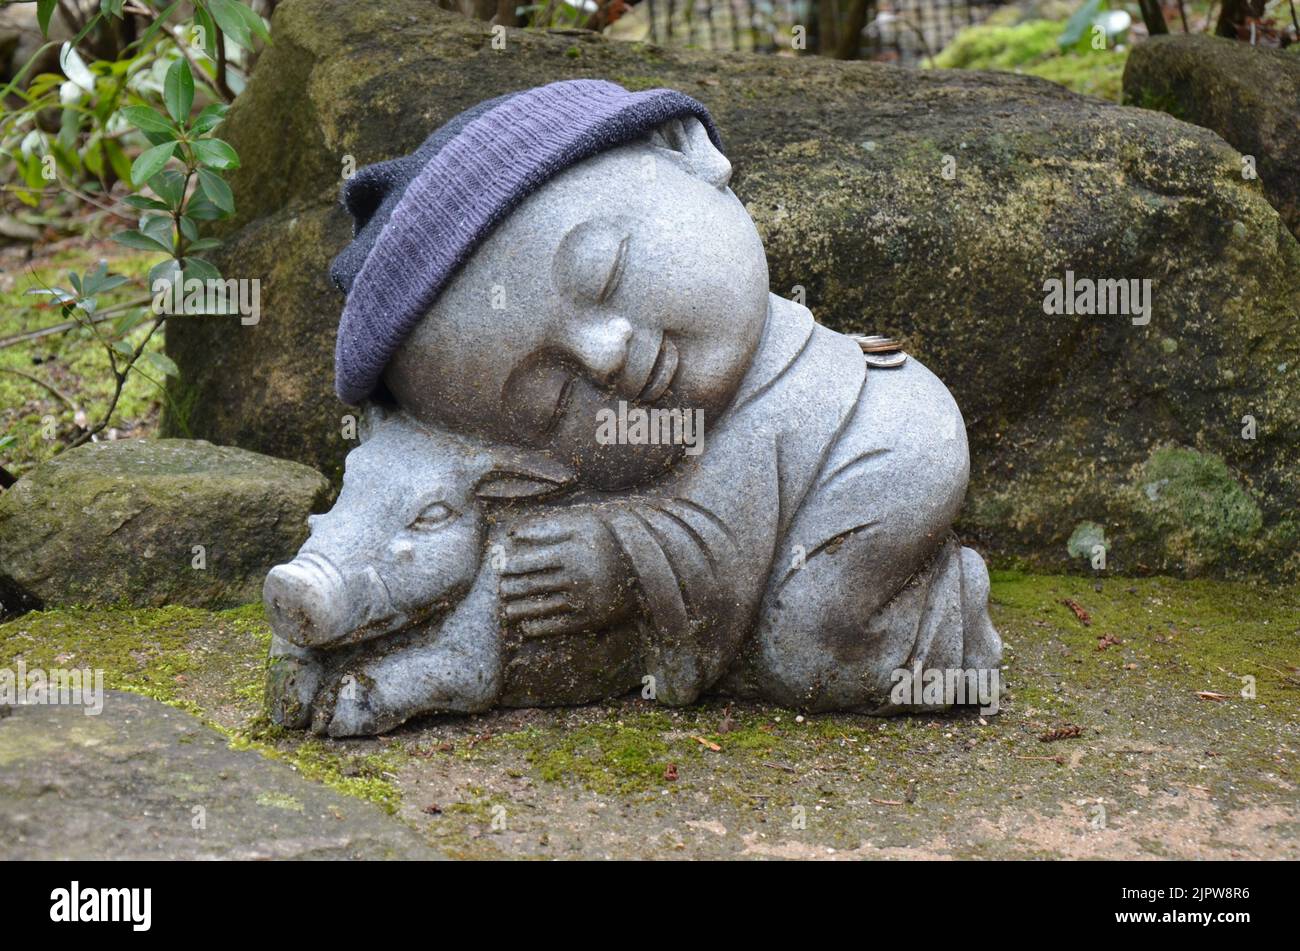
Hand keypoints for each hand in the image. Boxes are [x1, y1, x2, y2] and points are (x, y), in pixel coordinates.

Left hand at [498, 509, 633, 637]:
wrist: (647, 567)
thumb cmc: (609, 539)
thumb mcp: (582, 524)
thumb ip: (547, 527)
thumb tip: (513, 533)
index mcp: (570, 552)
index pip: (528, 563)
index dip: (509, 567)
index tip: (500, 568)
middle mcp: (575, 578)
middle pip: (531, 586)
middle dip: (510, 589)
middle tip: (501, 590)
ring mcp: (583, 600)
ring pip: (540, 608)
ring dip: (519, 611)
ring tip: (507, 610)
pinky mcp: (590, 619)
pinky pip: (557, 627)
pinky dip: (538, 629)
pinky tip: (526, 628)